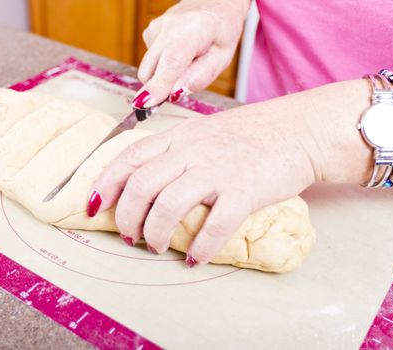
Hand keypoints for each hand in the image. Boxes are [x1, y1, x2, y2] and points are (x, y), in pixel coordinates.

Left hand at [88, 104, 317, 266]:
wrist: (299, 130)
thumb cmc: (251, 134)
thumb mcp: (204, 132)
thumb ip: (176, 151)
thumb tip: (147, 180)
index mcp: (179, 136)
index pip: (128, 158)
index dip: (104, 184)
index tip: (93, 206)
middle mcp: (192, 150)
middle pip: (140, 185)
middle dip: (125, 217)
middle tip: (129, 237)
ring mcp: (217, 170)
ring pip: (167, 206)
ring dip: (155, 234)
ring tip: (157, 247)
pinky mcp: (244, 190)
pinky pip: (214, 225)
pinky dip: (200, 248)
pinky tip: (194, 258)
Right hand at [133, 0, 249, 107]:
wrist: (214, 4)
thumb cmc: (220, 33)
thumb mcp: (222, 59)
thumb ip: (200, 77)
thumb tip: (174, 93)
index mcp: (196, 28)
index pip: (172, 61)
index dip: (158, 84)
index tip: (145, 103)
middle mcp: (171, 24)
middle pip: (152, 69)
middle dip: (161, 86)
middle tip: (183, 83)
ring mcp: (157, 26)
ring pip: (149, 68)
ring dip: (164, 75)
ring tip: (186, 61)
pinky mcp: (149, 31)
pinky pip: (150, 61)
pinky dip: (162, 65)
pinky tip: (178, 53)